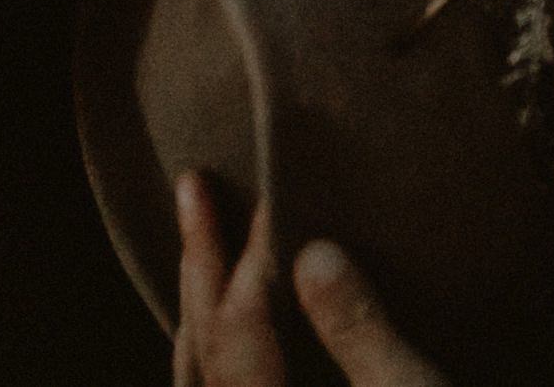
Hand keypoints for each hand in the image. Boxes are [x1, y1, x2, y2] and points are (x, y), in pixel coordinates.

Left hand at [174, 172, 453, 386]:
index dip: (255, 250)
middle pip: (205, 344)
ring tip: (196, 245)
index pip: (242, 323)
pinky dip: (211, 350)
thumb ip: (360, 332)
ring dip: (198, 303)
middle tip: (193, 186)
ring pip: (200, 374)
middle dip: (203, 259)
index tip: (275, 187)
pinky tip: (226, 323)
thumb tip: (315, 253)